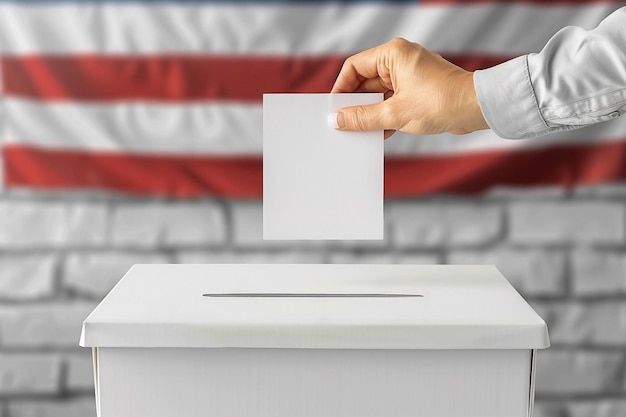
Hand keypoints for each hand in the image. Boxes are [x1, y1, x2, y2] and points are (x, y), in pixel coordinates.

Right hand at [330, 38, 488, 138]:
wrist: (477, 108)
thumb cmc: (442, 101)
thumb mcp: (395, 113)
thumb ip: (363, 117)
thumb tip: (338, 119)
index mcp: (393, 54)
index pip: (354, 67)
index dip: (341, 88)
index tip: (334, 108)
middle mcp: (400, 60)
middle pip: (365, 81)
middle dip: (355, 103)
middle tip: (344, 123)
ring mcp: (409, 75)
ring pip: (379, 94)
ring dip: (370, 112)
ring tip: (360, 131)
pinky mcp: (417, 90)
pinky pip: (392, 101)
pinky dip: (384, 115)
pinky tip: (379, 133)